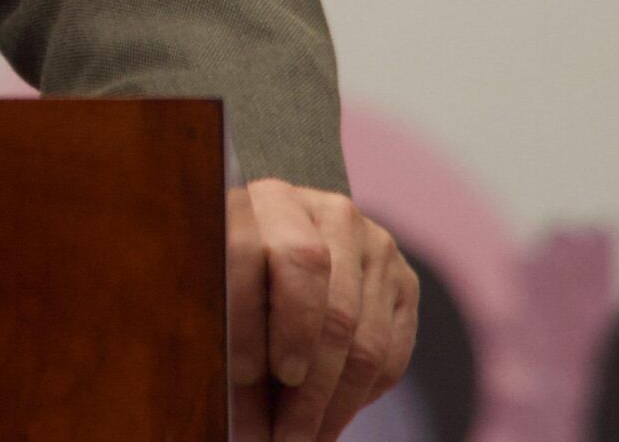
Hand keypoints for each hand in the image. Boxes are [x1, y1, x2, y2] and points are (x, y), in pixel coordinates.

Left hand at [228, 178, 418, 441]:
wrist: (284, 237)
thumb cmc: (235, 271)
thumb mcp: (213, 281)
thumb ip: (222, 328)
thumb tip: (238, 417)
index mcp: (263, 200)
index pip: (259, 256)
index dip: (251, 323)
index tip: (242, 375)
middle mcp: (326, 211)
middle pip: (326, 309)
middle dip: (304, 388)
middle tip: (283, 434)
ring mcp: (374, 243)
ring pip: (363, 340)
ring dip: (332, 404)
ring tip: (302, 436)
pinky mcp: (404, 278)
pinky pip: (392, 354)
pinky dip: (360, 396)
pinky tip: (331, 415)